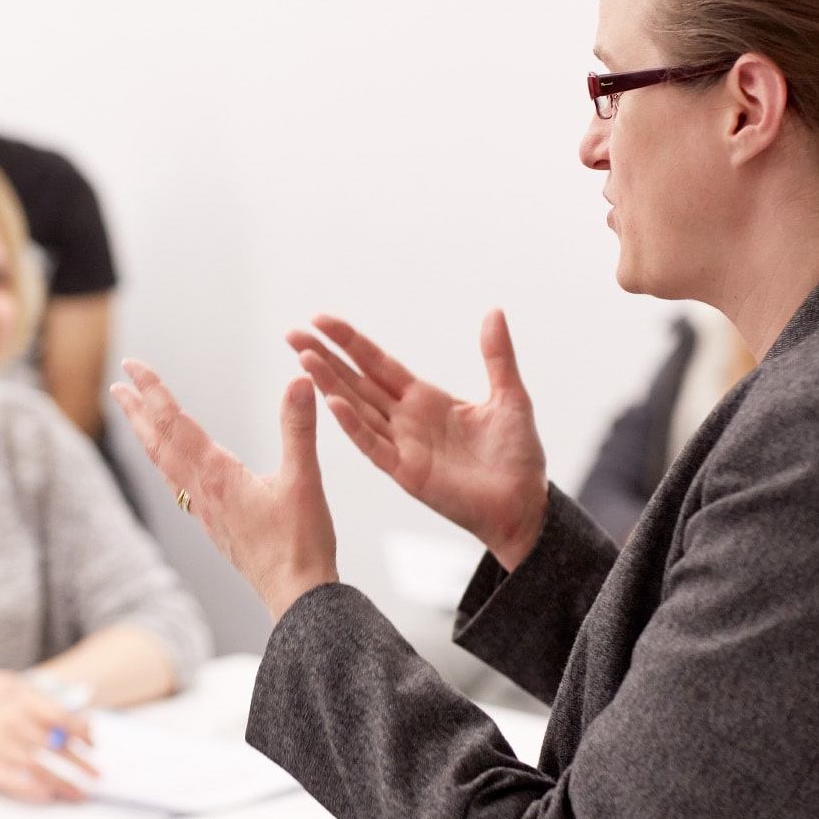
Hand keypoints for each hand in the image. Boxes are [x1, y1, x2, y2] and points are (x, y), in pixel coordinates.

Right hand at [0, 688, 96, 803]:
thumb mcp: (22, 709)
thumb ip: (50, 715)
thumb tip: (88, 728)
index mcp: (22, 705)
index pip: (58, 716)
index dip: (80, 731)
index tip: (95, 746)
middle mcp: (10, 724)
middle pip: (52, 746)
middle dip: (79, 763)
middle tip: (98, 775)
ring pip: (37, 767)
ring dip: (62, 782)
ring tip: (81, 794)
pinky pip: (12, 781)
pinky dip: (30, 789)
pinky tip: (47, 797)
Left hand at [111, 363, 336, 620]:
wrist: (296, 596)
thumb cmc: (301, 544)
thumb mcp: (304, 480)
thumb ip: (299, 429)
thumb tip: (300, 382)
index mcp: (218, 474)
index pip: (176, 422)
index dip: (153, 390)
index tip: (133, 367)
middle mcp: (202, 491)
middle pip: (159, 443)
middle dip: (137, 411)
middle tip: (117, 386)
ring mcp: (204, 511)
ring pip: (165, 466)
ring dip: (147, 437)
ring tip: (136, 418)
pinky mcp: (213, 526)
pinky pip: (178, 487)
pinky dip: (166, 464)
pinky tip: (171, 466)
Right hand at [287, 309, 547, 569]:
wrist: (526, 505)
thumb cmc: (517, 457)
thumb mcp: (510, 396)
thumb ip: (497, 356)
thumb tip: (494, 312)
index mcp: (424, 399)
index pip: (377, 364)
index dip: (350, 342)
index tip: (321, 320)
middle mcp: (404, 420)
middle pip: (355, 381)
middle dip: (324, 357)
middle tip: (292, 335)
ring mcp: (401, 446)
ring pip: (356, 409)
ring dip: (330, 384)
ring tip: (304, 360)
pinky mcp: (406, 472)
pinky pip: (373, 445)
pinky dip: (352, 425)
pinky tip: (333, 404)